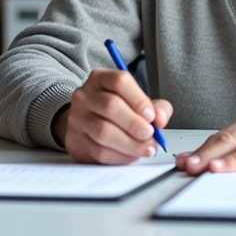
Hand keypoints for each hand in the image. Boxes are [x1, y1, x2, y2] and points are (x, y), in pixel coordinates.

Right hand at [52, 69, 173, 164]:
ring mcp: (77, 118)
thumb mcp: (137, 102)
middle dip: (135, 124)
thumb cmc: (116, 111)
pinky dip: (120, 156)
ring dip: (130, 144)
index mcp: (100, 79)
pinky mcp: (75, 140)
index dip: (138, 99)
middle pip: (110, 106)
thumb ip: (156, 107)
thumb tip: (160, 118)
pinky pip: (99, 151)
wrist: (86, 125)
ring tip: (145, 148)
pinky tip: (131, 155)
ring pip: (104, 131)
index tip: (152, 116)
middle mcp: (85, 95)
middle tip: (150, 134)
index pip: (119, 81)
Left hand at [176, 105, 235, 174]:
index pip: (220, 136)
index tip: (183, 160)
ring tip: (194, 167)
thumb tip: (226, 165)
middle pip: (222, 139)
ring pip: (234, 144)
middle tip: (182, 165)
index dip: (200, 149)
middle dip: (199, 153)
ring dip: (211, 157)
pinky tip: (223, 167)